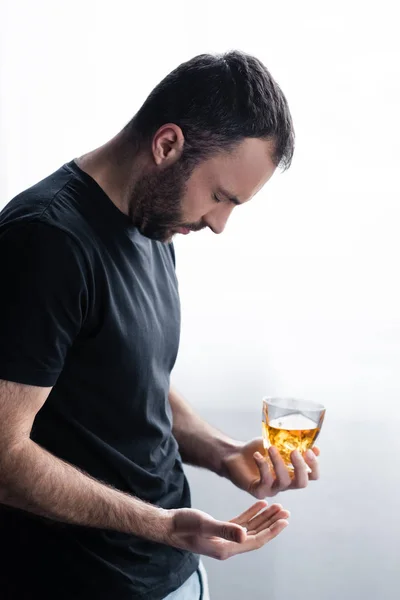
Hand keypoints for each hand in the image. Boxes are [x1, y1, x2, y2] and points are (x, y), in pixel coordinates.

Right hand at [166, 501, 288, 559]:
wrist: (167, 525)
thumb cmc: (182, 525)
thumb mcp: (204, 524)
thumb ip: (224, 529)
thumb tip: (244, 534)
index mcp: (227, 548)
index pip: (255, 541)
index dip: (271, 531)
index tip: (285, 521)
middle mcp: (228, 545)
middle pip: (256, 535)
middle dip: (272, 523)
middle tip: (286, 512)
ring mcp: (224, 538)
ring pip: (250, 528)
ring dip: (263, 518)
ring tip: (277, 506)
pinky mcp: (219, 530)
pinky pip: (240, 522)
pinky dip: (251, 514)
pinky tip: (259, 504)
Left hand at [222, 438, 319, 497]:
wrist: (235, 455)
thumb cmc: (258, 449)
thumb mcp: (277, 444)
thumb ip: (294, 445)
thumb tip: (315, 447)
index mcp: (293, 473)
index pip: (312, 476)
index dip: (314, 465)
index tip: (309, 451)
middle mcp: (285, 484)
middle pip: (302, 483)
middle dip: (301, 467)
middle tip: (295, 451)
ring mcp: (272, 489)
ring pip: (284, 481)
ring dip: (279, 463)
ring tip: (271, 448)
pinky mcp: (258, 491)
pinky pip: (265, 481)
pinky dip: (262, 465)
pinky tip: (256, 455)